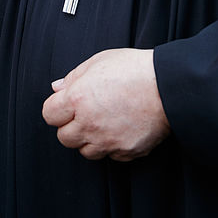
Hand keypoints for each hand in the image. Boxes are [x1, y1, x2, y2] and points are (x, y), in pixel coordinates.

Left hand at [42, 48, 169, 160]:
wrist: (168, 86)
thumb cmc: (134, 69)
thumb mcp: (98, 61)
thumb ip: (73, 77)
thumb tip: (57, 88)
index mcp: (77, 99)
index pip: (49, 115)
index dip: (56, 108)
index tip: (64, 105)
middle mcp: (89, 124)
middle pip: (64, 138)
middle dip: (70, 126)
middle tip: (84, 113)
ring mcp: (108, 141)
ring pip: (85, 151)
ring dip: (89, 139)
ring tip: (103, 121)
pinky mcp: (126, 151)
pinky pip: (110, 155)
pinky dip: (112, 146)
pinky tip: (120, 129)